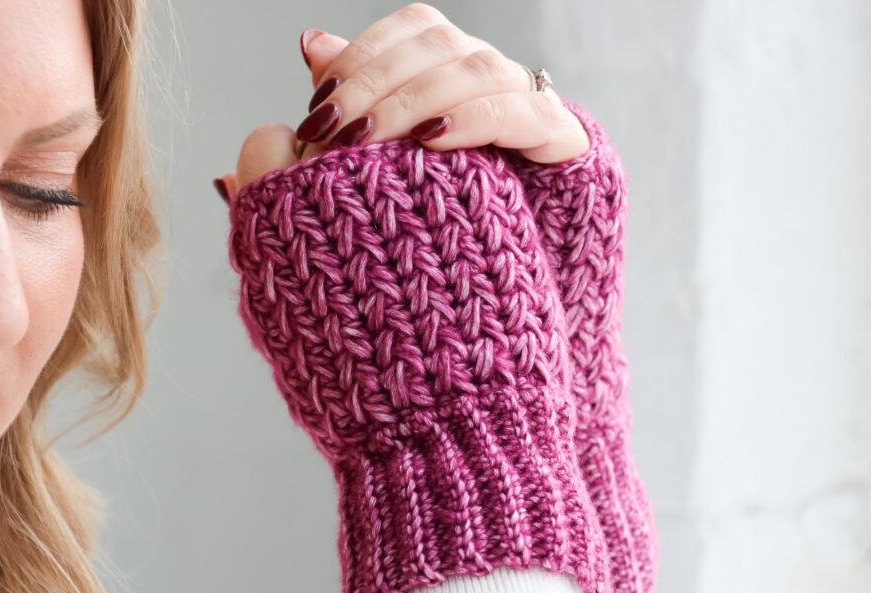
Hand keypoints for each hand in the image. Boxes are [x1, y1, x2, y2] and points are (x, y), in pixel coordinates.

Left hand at [219, 3, 588, 197]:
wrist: (504, 285)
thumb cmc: (435, 222)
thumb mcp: (381, 164)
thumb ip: (354, 101)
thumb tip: (312, 42)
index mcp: (454, 70)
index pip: (414, 28)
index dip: (365, 53)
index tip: (322, 103)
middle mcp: (491, 78)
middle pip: (439, 44)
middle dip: (376, 81)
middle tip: (335, 129)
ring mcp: (527, 103)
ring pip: (478, 69)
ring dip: (417, 98)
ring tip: (370, 139)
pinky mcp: (558, 140)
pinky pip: (522, 113)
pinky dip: (473, 119)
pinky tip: (432, 140)